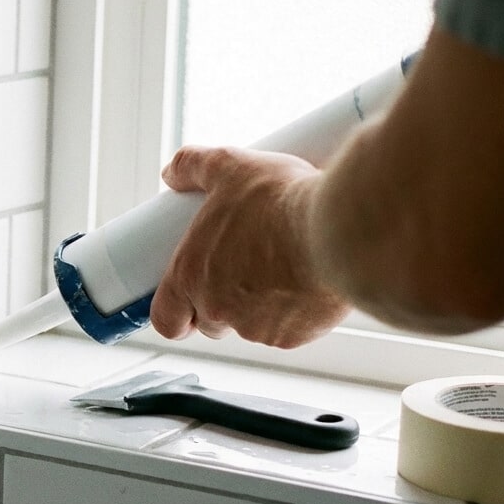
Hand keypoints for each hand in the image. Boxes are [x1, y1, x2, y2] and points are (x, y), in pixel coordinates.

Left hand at [150, 145, 350, 348]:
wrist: (338, 229)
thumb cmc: (281, 200)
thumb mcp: (230, 167)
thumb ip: (194, 167)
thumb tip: (172, 173)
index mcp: (192, 274)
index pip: (165, 318)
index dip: (174, 314)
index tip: (185, 306)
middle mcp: (218, 307)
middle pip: (210, 322)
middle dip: (221, 303)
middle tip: (243, 270)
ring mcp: (255, 327)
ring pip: (249, 326)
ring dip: (258, 307)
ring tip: (280, 269)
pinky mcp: (292, 336)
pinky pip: (286, 331)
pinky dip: (293, 313)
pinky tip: (305, 283)